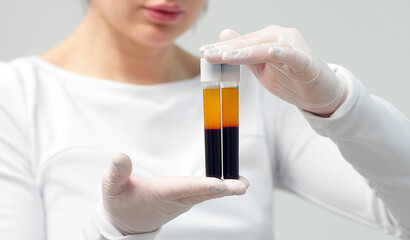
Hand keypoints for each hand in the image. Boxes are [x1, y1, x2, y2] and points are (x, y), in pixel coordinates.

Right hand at [102, 152, 248, 234]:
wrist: (127, 224)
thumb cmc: (121, 203)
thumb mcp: (112, 188)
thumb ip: (116, 173)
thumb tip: (119, 156)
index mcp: (159, 195)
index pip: (182, 188)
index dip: (201, 186)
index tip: (219, 184)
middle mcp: (175, 200)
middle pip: (202, 193)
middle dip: (224, 189)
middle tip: (243, 186)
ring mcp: (183, 201)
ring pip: (207, 194)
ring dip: (226, 189)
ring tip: (244, 183)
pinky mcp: (186, 200)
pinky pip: (206, 193)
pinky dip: (220, 188)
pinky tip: (233, 183)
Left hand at [200, 25, 347, 116]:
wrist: (320, 93)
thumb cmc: (290, 79)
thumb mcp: (261, 69)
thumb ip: (244, 55)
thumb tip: (223, 37)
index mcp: (268, 39)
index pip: (241, 43)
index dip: (222, 48)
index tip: (203, 52)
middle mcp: (280, 38)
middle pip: (250, 43)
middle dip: (227, 49)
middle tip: (206, 54)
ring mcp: (293, 48)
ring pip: (266, 48)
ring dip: (246, 52)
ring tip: (226, 56)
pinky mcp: (306, 62)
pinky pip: (293, 57)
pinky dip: (283, 54)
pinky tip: (272, 52)